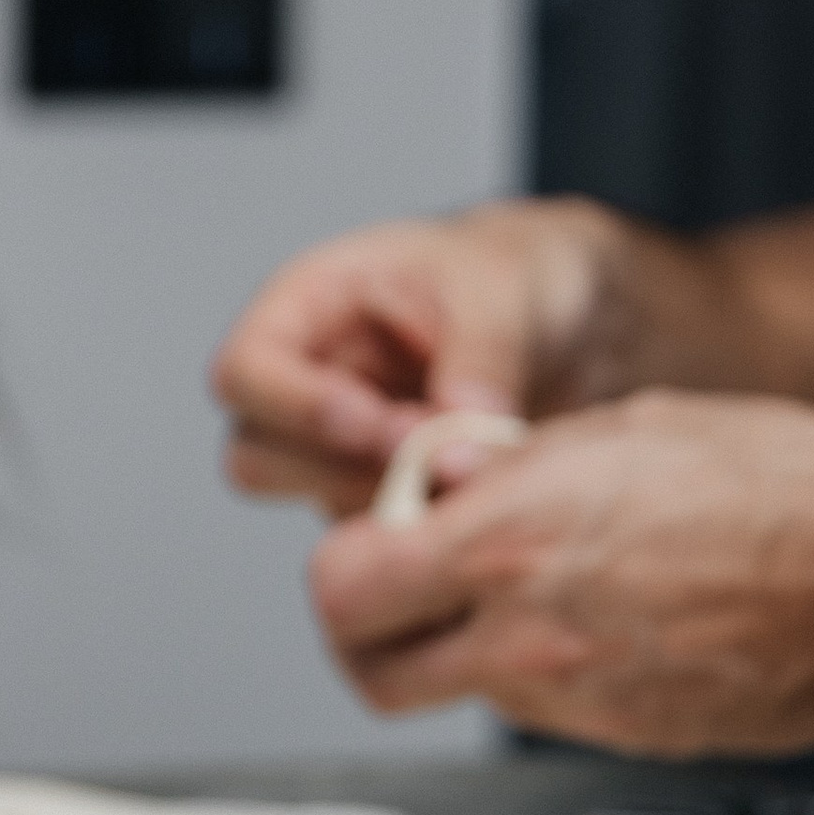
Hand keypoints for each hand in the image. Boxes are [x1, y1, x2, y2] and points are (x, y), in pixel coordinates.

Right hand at [211, 201, 638, 514]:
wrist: (569, 318)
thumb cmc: (512, 274)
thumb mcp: (502, 291)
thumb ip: (479, 362)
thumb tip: (453, 454)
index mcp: (307, 309)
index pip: (244, 372)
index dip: (293, 408)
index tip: (374, 424)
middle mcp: (307, 387)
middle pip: (257, 457)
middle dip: (340, 468)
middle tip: (432, 458)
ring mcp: (341, 452)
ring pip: (315, 504)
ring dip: (385, 506)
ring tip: (471, 473)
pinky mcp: (385, 498)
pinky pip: (379, 541)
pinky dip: (427, 533)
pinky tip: (485, 505)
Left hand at [307, 390, 813, 754]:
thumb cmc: (785, 482)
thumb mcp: (624, 427)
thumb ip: (516, 468)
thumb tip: (451, 484)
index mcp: (511, 540)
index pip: (340, 586)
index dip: (350, 558)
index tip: (391, 526)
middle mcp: (527, 634)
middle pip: (369, 672)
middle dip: (373, 629)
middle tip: (411, 587)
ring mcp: (579, 700)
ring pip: (460, 694)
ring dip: (466, 648)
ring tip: (539, 587)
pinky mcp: (630, 737)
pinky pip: (549, 711)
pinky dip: (549, 673)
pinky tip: (610, 618)